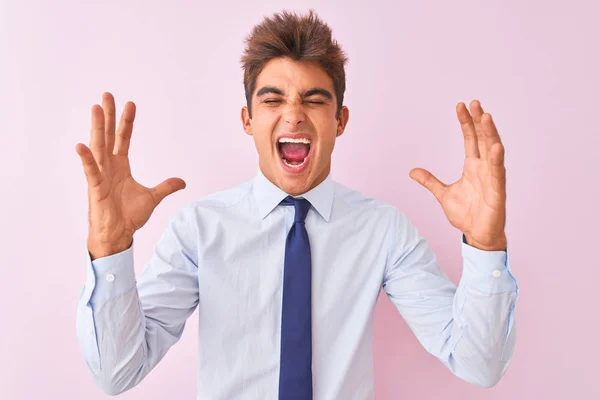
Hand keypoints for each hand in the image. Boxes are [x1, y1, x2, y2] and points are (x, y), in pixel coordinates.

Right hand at [75, 92, 185, 258]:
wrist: (119, 234)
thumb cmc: (129, 216)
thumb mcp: (153, 197)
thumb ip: (166, 187)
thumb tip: (182, 181)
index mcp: (121, 166)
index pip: (123, 138)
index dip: (126, 122)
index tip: (130, 104)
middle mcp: (109, 166)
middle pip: (108, 136)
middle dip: (109, 116)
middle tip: (107, 95)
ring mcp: (100, 175)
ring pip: (98, 147)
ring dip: (97, 128)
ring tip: (96, 108)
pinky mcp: (95, 188)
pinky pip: (90, 171)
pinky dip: (86, 159)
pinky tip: (81, 145)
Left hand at [409, 100, 506, 250]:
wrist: (477, 236)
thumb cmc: (466, 214)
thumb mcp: (443, 194)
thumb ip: (430, 181)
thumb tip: (413, 171)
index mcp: (472, 167)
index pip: (470, 139)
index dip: (466, 123)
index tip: (461, 105)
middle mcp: (484, 168)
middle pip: (482, 139)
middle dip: (479, 121)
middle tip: (474, 103)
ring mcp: (492, 179)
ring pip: (492, 151)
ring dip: (490, 134)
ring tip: (486, 116)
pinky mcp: (497, 192)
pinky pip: (498, 174)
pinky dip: (497, 160)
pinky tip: (496, 146)